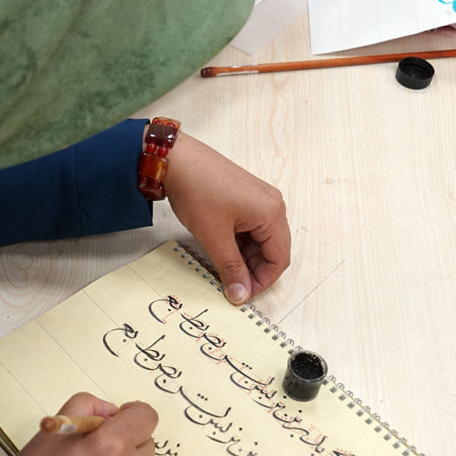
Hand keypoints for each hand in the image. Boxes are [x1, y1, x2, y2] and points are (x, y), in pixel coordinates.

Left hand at [163, 133, 290, 304]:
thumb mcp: (214, 236)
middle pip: (273, 250)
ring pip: (260, 240)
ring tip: (224, 269)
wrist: (176, 159)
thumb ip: (230, 268)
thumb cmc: (198, 191)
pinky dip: (240, 244)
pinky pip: (251, 228)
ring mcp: (259, 200)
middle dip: (254, 270)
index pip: (279, 259)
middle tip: (232, 285)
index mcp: (272, 213)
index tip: (242, 295)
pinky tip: (223, 252)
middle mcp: (272, 205)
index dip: (263, 281)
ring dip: (245, 258)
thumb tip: (240, 295)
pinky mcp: (245, 197)